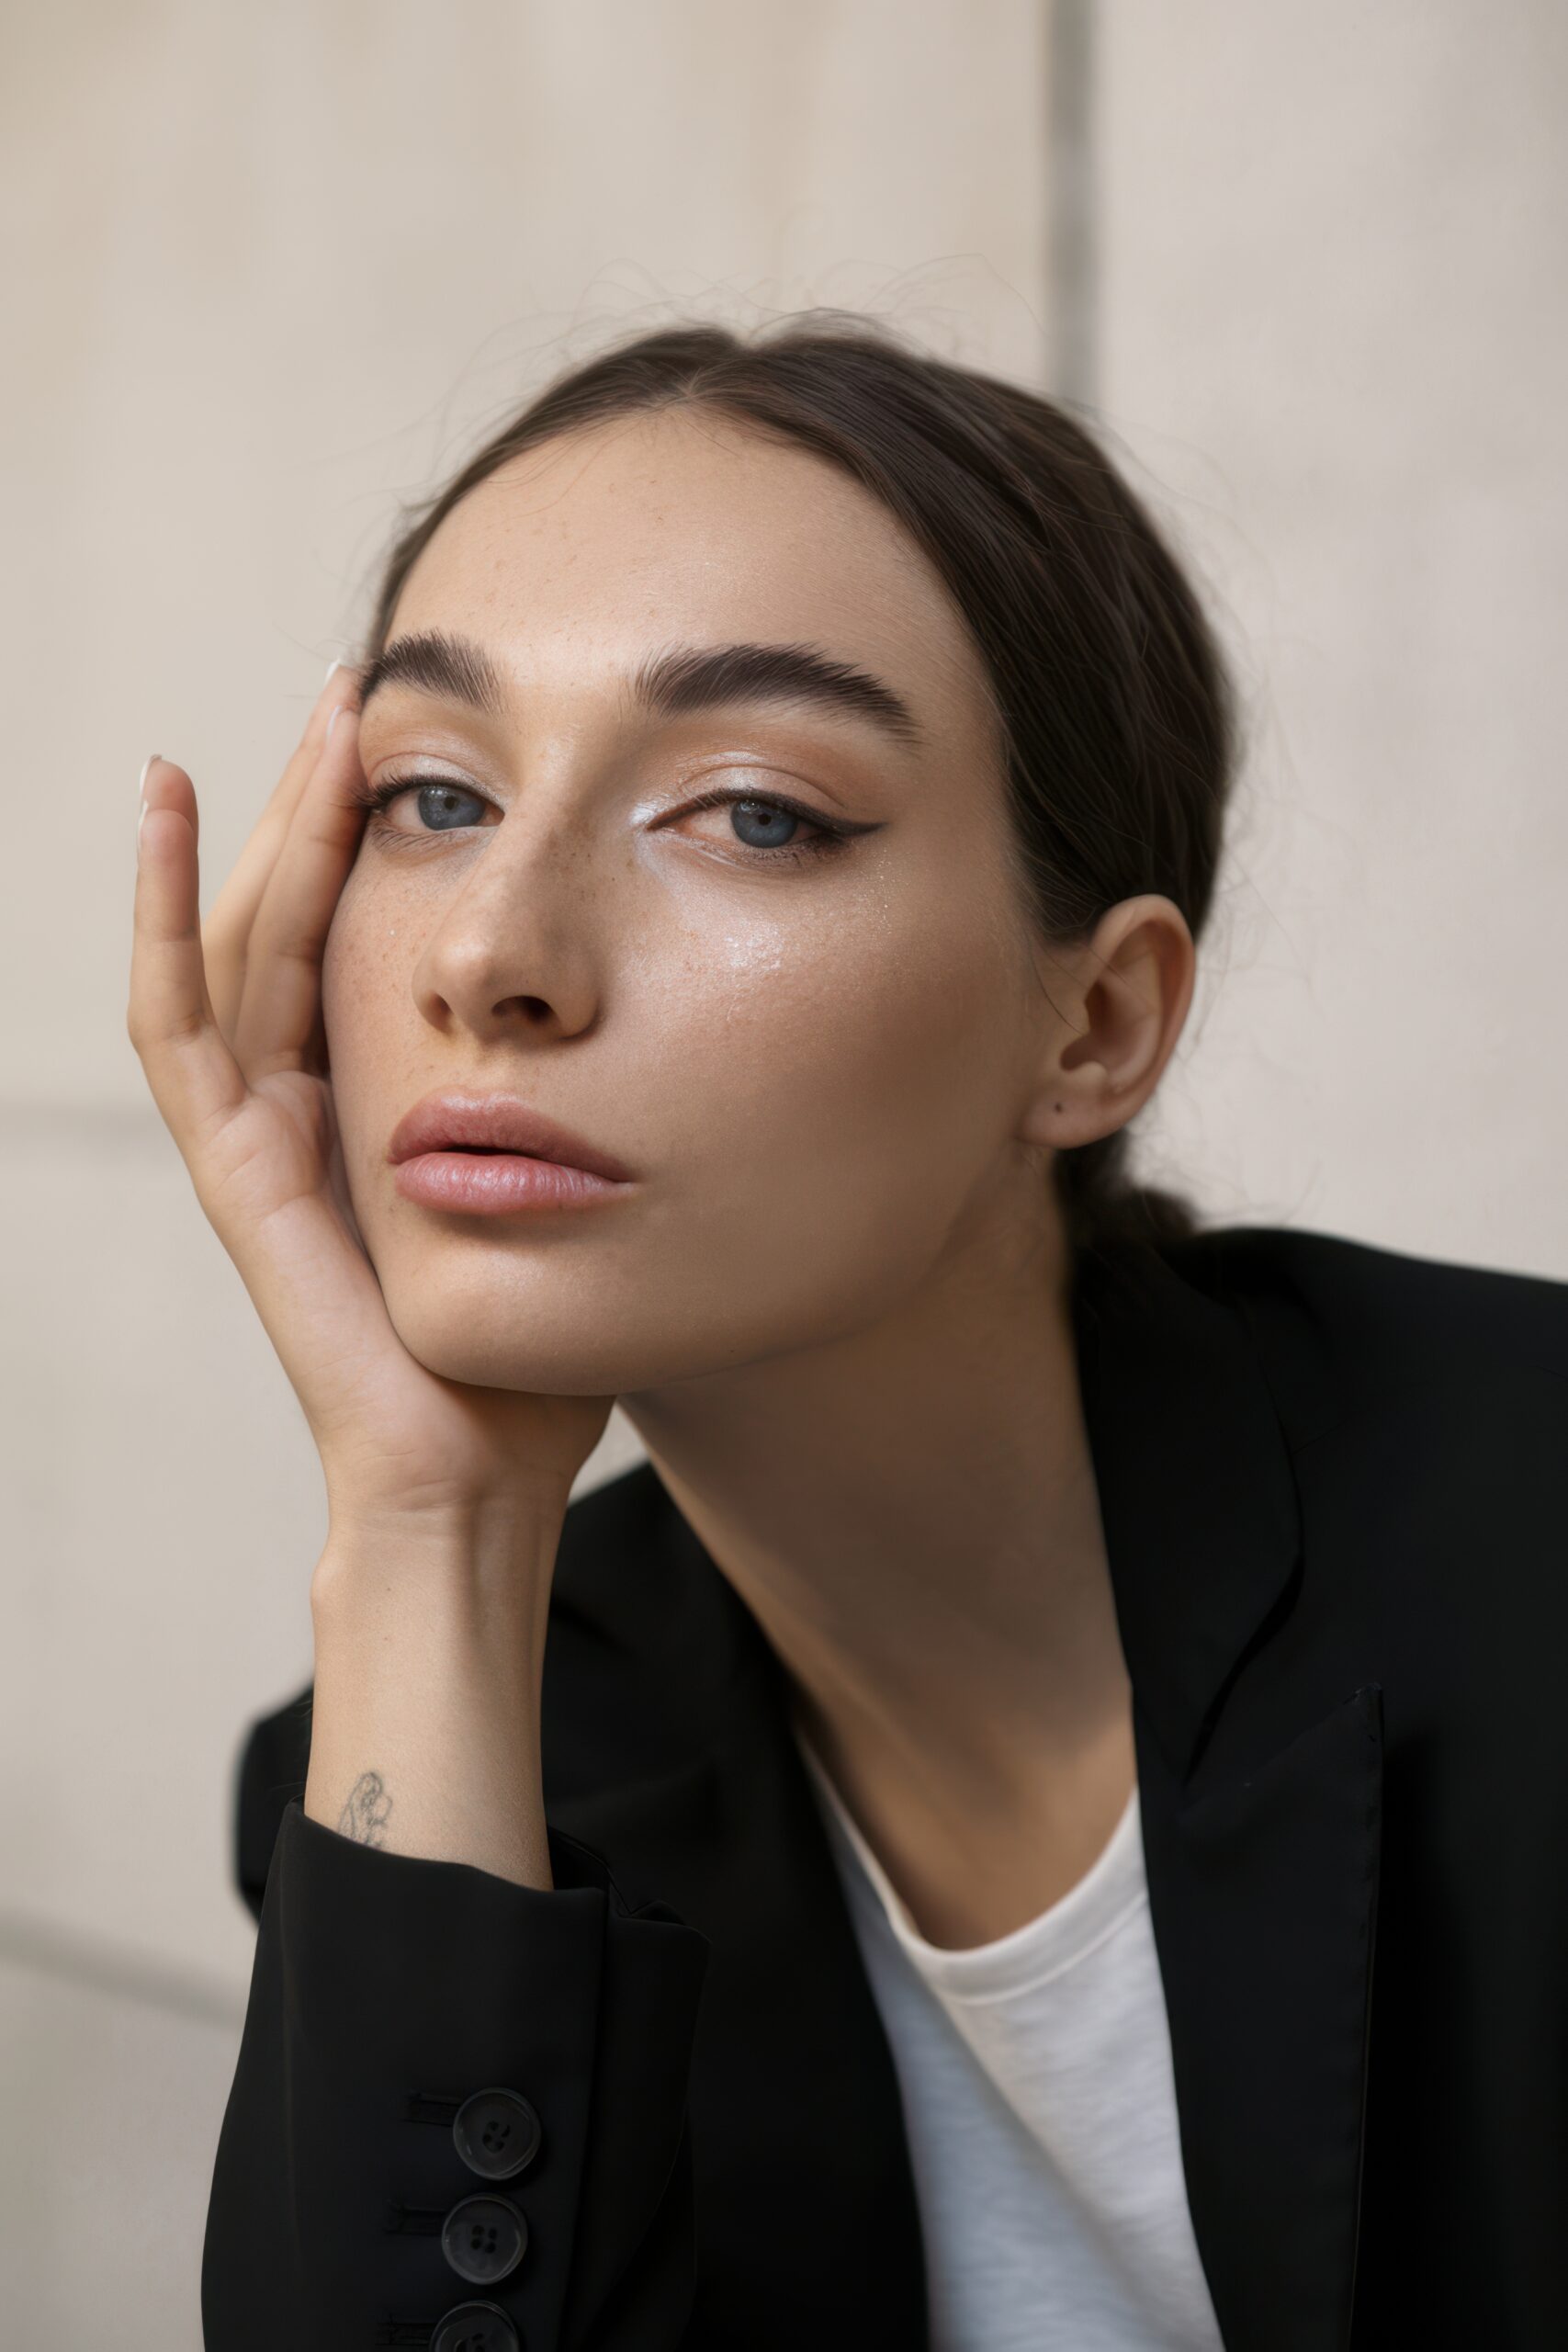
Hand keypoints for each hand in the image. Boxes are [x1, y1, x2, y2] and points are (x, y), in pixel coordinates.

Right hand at [127, 668, 612, 1538]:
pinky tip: (163, 806)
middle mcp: (308, 1103)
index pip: (361, 932)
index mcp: (380, 1104)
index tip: (435, 736)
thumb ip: (600, 1112)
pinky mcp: (235, 1164)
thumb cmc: (540, 1356)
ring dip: (266, 821)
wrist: (479, 1473)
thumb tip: (697, 1026)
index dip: (381, 830)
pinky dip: (159, 910)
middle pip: (296, 914)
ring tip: (317, 717)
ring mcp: (259, 1131)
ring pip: (242, 940)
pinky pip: (178, 1018)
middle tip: (367, 687)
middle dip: (327, 797)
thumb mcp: (582, 1194)